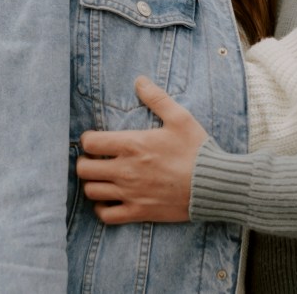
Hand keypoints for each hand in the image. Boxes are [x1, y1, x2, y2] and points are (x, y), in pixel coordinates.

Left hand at [76, 77, 208, 223]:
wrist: (213, 184)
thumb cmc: (197, 150)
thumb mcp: (180, 118)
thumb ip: (157, 98)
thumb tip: (139, 80)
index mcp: (133, 145)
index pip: (90, 142)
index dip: (89, 139)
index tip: (97, 140)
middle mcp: (125, 170)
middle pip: (83, 169)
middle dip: (86, 161)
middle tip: (97, 159)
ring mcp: (130, 193)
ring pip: (91, 191)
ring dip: (93, 183)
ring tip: (103, 178)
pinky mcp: (138, 212)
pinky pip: (106, 215)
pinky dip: (103, 208)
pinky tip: (111, 200)